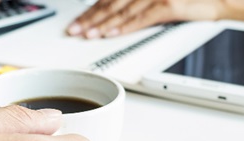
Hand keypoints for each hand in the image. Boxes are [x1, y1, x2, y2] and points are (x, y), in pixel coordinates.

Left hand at [66, 0, 223, 38]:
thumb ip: (136, 3)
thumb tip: (113, 16)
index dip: (91, 10)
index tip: (77, 22)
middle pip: (111, 3)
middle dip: (90, 19)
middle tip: (74, 31)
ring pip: (122, 10)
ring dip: (102, 24)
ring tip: (87, 35)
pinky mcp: (169, 4)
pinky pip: (142, 18)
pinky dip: (124, 27)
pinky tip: (111, 34)